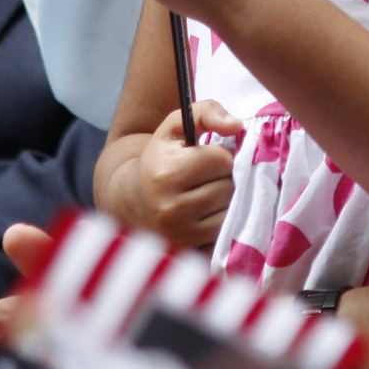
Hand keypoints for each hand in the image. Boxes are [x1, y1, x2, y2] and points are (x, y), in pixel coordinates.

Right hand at [97, 99, 242, 249]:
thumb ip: (206, 113)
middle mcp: (172, 208)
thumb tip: (237, 125)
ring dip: (225, 203)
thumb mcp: (175, 127)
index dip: (218, 156)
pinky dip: (221, 228)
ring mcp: (181, 236)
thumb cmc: (160, 159)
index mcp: (167, 173)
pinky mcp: (190, 255)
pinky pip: (225, 239)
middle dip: (223, 179)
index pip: (222, 160)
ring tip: (205, 197)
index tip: (204, 160)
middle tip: (205, 179)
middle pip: (229, 187)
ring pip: (231, 213)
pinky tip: (205, 218)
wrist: (131, 202)